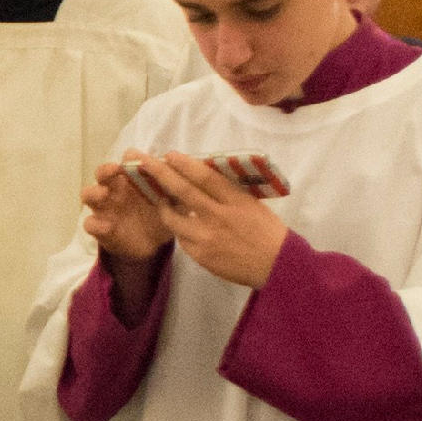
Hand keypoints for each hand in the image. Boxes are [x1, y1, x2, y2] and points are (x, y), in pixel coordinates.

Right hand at [80, 157, 174, 263]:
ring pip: (88, 194)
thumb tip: (196, 174)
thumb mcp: (174, 204)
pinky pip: (90, 223)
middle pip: (102, 173)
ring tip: (103, 194)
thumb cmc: (160, 216)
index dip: (130, 158)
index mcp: (132, 180)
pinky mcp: (100, 228)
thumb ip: (180, 190)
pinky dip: (95, 224)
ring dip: (94, 191)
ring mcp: (105, 207)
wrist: (151, 245)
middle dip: (106, 169)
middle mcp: (115, 189)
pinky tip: (107, 226)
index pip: (127, 162)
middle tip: (116, 170)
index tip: (137, 159)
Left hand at [126, 152, 289, 290]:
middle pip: (183, 192)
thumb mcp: (252, 204)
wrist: (277, 265)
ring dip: (163, 206)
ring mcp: (207, 238)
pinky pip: (182, 239)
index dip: (185, 164)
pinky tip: (180, 224)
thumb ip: (227, 192)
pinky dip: (179, 229)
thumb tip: (201, 176)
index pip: (205, 177)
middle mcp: (218, 217)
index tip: (170, 154)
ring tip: (160, 198)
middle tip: (144, 162)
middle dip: (161, 175)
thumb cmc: (267, 231)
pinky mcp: (201, 256)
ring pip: (174, 219)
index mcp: (235, 201)